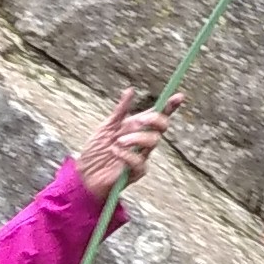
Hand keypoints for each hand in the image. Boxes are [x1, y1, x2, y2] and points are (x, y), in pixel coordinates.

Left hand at [73, 85, 170, 201]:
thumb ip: (120, 111)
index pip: (158, 116)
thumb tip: (131, 90)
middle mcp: (142, 141)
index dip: (170, 106)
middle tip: (139, 120)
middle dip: (154, 120)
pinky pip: (139, 161)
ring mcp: (141, 156)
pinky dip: (126, 154)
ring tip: (118, 141)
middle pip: (161, 128)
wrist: (85, 174)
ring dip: (136, 138)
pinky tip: (114, 152)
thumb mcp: (106, 126)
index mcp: (137, 128)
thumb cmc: (96, 151)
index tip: (179, 96)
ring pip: (153, 142)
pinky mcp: (136, 172)